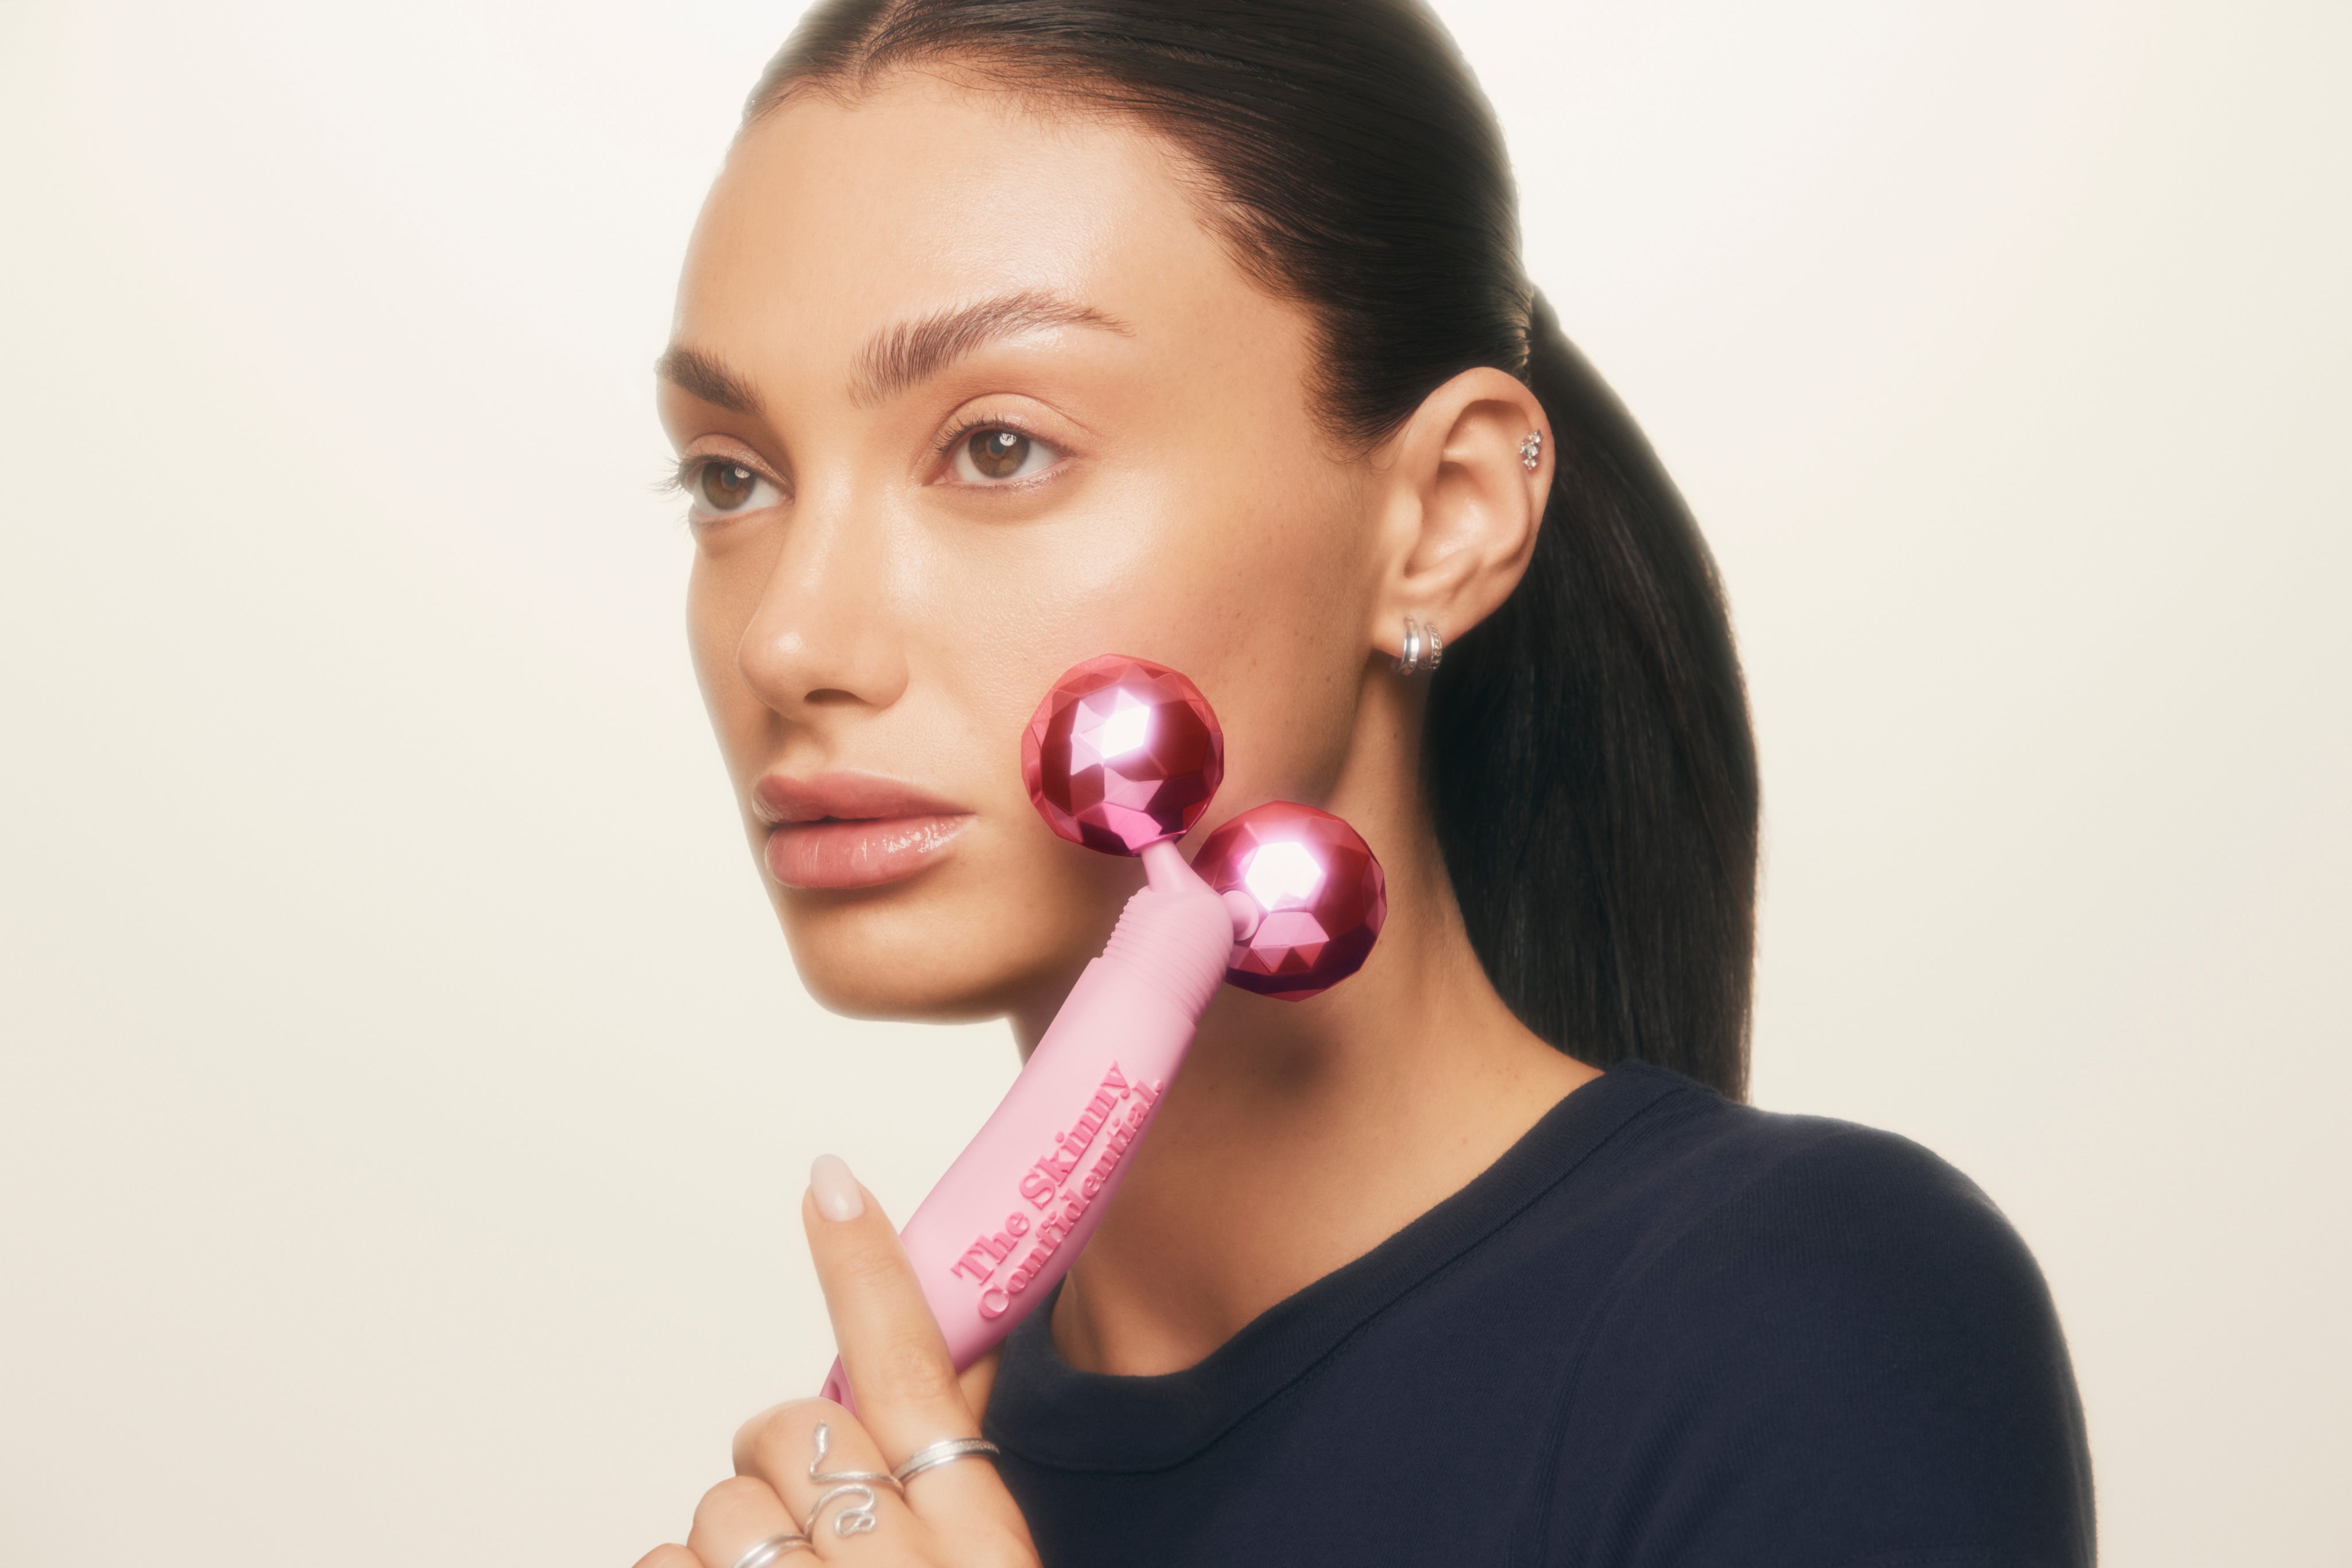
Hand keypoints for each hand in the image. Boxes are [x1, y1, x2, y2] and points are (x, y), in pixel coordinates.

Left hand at [634, 1156, 1040, 1567]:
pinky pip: (663, 1561)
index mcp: (980, 1538)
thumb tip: (963, 1347)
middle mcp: (901, 1565)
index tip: (832, 1184)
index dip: (865, 1268)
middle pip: (795, 1425)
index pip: (913, 1368)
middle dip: (785, 1465)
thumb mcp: (982, 1559)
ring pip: (724, 1502)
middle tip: (811, 1535)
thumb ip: (955, 1462)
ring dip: (735, 1545)